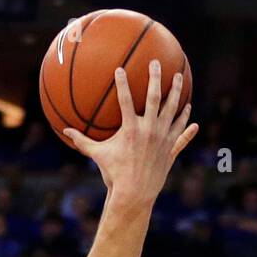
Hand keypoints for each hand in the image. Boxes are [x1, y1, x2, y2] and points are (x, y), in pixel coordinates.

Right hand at [61, 61, 197, 206]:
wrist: (134, 193)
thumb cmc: (114, 174)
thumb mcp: (97, 155)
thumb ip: (82, 141)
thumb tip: (65, 131)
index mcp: (130, 129)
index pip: (125, 100)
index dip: (121, 83)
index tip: (120, 69)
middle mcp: (149, 130)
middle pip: (155, 97)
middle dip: (156, 77)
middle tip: (157, 63)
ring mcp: (162, 138)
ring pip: (173, 109)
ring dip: (176, 92)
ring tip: (178, 78)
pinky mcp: (170, 148)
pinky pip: (180, 131)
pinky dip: (186, 122)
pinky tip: (190, 113)